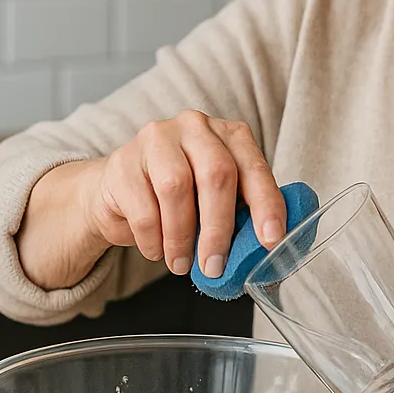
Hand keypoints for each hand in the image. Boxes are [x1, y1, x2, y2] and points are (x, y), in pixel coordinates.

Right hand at [84, 111, 285, 277]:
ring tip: (181, 264)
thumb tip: (264, 248)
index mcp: (228, 134)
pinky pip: (143, 207)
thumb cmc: (181, 199)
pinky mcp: (123, 161)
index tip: (271, 239)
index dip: (266, 205)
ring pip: (176, 188)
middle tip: (215, 265)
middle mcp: (195, 127)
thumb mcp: (217, 200)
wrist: (122, 193)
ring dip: (181, 237)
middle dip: (219, 228)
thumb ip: (241, 213)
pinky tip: (156, 250)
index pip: (253, 168)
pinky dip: (153, 239)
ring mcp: (157, 138)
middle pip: (216, 174)